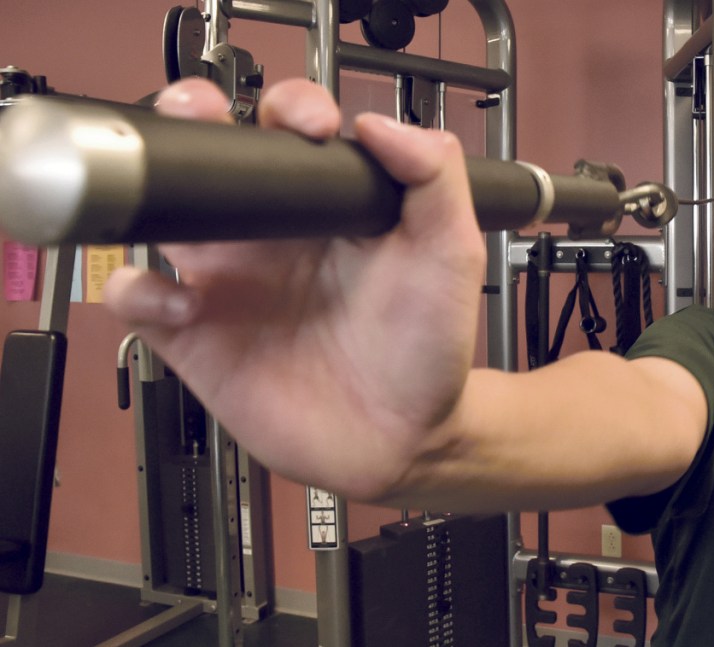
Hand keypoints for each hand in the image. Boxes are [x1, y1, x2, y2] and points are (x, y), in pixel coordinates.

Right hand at [104, 78, 485, 499]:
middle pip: (212, 153)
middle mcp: (270, 235)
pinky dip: (139, 293)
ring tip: (179, 207)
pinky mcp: (196, 337)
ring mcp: (229, 282)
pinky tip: (186, 306)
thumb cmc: (427, 347)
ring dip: (150, 192)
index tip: (308, 125)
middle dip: (195, 115)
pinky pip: (139, 300)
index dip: (290, 109)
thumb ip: (434, 180)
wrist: (404, 437)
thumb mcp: (450, 256)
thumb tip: (381, 123)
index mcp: (326, 208)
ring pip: (162, 213)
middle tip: (203, 117)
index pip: (289, 131)